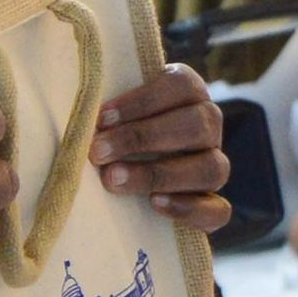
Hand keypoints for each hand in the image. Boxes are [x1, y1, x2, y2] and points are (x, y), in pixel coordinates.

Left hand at [90, 63, 234, 230]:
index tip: (101, 118)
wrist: (124, 177)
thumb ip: (104, 109)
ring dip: (160, 174)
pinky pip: (218, 210)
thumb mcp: (111, 111)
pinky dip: (188, 208)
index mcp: (188, 92)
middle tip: (98, 152)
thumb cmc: (112, 131)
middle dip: (143, 137)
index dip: (142, 101)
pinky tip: (154, 204)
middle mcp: (208, 125)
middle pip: (198, 125)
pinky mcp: (213, 205)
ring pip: (212, 168)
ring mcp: (215, 165)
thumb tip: (79, 116)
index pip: (181, 86)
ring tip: (114, 180)